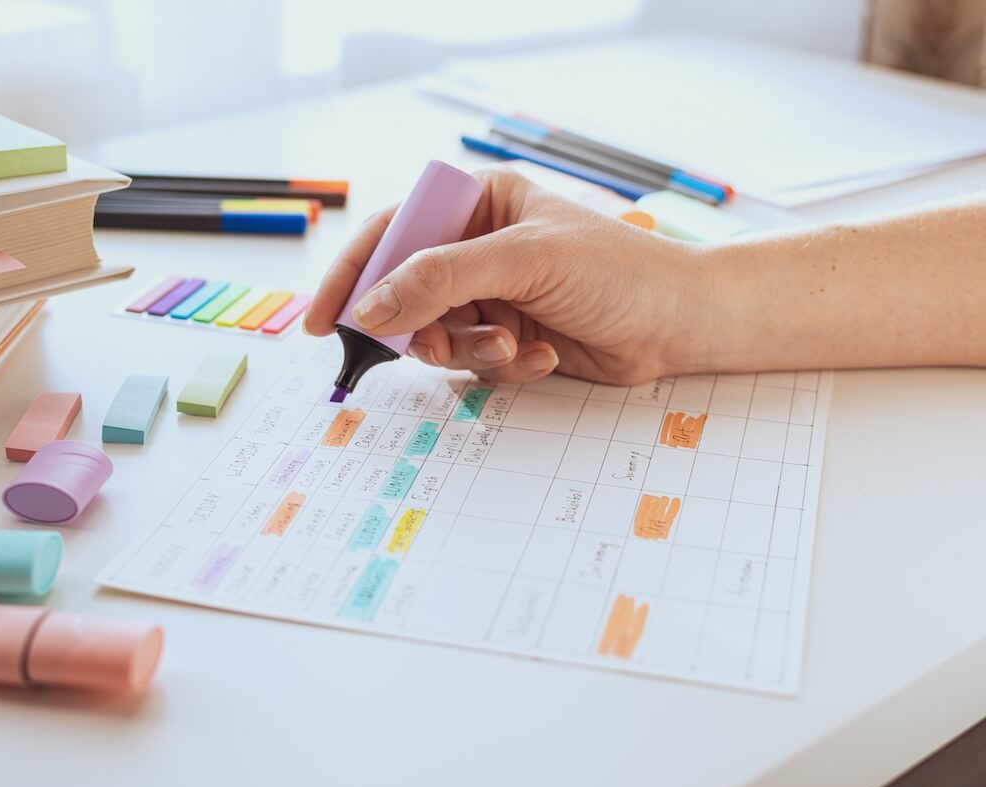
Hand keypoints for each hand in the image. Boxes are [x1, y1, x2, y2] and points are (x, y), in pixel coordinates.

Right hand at [304, 166, 711, 384]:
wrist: (681, 324)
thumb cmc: (616, 271)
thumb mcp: (523, 259)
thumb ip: (441, 279)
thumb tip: (370, 308)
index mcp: (476, 203)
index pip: (392, 231)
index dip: (352, 274)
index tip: (322, 320)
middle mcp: (477, 247)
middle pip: (404, 293)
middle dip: (421, 327)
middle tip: (436, 345)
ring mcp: (490, 295)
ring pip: (434, 337)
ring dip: (469, 351)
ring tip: (513, 345)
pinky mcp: (507, 336)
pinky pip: (470, 362)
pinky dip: (500, 367)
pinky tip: (541, 356)